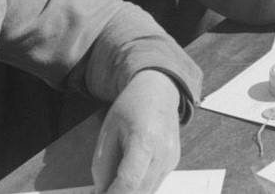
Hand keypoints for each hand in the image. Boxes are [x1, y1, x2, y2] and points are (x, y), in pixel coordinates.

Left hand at [91, 70, 181, 193]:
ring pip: (147, 192)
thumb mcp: (108, 131)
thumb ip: (103, 165)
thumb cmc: (131, 107)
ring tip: (111, 185)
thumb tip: (101, 192)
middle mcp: (163, 153)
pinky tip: (125, 179)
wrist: (159, 92)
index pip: (129, 182)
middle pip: (139, 191)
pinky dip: (138, 188)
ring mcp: (170, 160)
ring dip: (128, 193)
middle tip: (102, 193)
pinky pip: (153, 185)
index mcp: (145, 140)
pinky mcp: (172, 164)